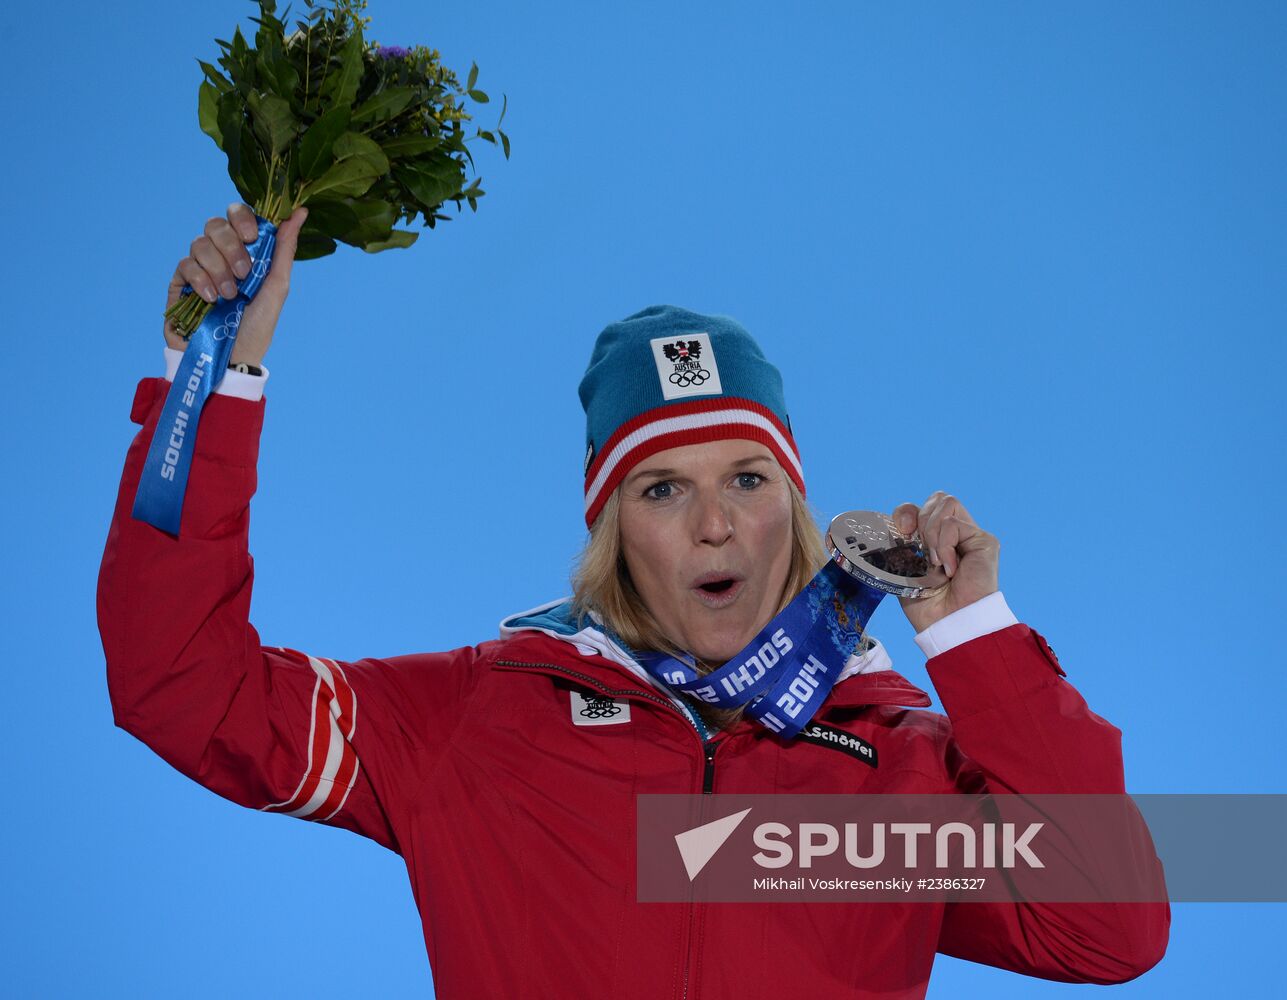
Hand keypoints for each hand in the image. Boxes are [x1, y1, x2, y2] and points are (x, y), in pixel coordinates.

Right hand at [162, 203, 308, 365]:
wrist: (233, 359)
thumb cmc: (257, 326)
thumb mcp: (277, 287)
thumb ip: (285, 248)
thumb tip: (301, 212)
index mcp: (244, 251)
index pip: (236, 214)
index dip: (242, 218)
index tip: (253, 236)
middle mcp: (219, 255)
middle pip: (215, 224)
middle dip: (232, 247)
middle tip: (244, 273)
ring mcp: (198, 268)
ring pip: (199, 243)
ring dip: (218, 268)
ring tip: (229, 296)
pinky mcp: (179, 284)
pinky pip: (185, 265)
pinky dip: (201, 280)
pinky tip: (211, 299)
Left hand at [892, 492, 999, 632]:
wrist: (948, 623)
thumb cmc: (927, 604)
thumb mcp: (904, 569)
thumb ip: (903, 543)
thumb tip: (900, 524)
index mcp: (934, 539)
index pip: (920, 507)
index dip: (906, 513)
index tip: (902, 532)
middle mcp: (954, 534)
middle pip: (937, 497)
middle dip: (920, 517)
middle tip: (920, 547)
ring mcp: (970, 536)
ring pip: (947, 502)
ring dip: (932, 532)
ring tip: (935, 561)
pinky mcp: (984, 541)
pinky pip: (954, 524)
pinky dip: (944, 545)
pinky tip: (948, 568)